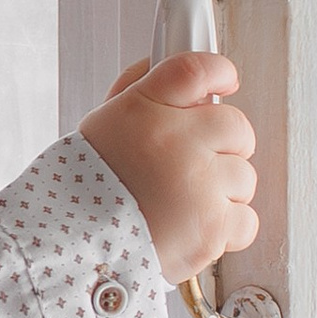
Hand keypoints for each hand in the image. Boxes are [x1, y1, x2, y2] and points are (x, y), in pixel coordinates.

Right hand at [80, 48, 259, 281]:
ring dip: (222, 190)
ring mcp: (200, 186)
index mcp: (145, 110)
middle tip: (192, 162)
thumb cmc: (84, 190)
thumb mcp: (104, 124)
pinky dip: (226, 228)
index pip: (197, 69)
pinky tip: (193, 227)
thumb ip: (142, 91)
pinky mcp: (213, 228)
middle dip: (222, 144)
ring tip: (183, 204)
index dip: (219, 72)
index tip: (225, 81)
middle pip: (235, 125)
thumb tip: (185, 80)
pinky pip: (245, 219)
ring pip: (244, 176)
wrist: (71, 249)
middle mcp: (177, 143)